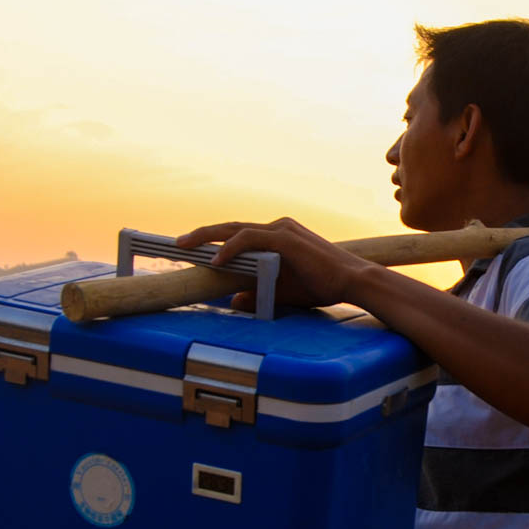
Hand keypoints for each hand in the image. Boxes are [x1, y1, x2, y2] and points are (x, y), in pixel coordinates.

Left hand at [175, 217, 375, 310]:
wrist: (352, 282)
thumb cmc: (322, 286)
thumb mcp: (281, 293)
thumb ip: (257, 294)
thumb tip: (233, 301)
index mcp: (277, 237)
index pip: (238, 235)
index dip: (213, 240)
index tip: (191, 249)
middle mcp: (278, 228)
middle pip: (231, 227)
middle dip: (202, 234)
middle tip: (177, 244)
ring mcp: (282, 230)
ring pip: (236, 229)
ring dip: (207, 237)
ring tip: (184, 246)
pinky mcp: (285, 238)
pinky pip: (250, 238)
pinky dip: (231, 248)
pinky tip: (216, 260)